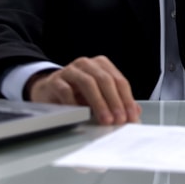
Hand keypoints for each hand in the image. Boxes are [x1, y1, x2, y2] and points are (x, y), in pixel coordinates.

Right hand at [27, 56, 141, 125]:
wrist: (49, 90)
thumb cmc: (77, 93)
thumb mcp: (100, 97)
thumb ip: (117, 102)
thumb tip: (135, 113)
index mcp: (101, 65)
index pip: (119, 81)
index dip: (127, 99)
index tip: (130, 117)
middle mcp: (87, 64)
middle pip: (105, 80)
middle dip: (115, 101)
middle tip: (119, 119)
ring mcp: (70, 70)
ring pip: (88, 83)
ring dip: (99, 103)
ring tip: (105, 119)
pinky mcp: (55, 80)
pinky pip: (66, 90)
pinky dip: (75, 102)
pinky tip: (81, 114)